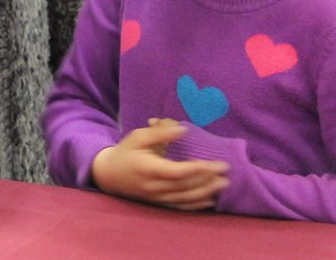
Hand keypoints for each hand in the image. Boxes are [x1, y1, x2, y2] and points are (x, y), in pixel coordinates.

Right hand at [91, 124, 228, 210]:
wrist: (108, 175)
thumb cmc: (125, 152)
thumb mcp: (138, 137)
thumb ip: (160, 133)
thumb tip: (184, 130)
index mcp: (149, 168)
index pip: (179, 172)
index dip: (201, 169)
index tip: (218, 163)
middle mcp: (154, 186)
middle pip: (186, 186)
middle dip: (208, 181)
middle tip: (227, 174)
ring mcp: (157, 197)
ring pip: (185, 198)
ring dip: (206, 193)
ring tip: (223, 186)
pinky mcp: (158, 203)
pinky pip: (180, 206)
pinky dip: (196, 205)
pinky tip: (209, 201)